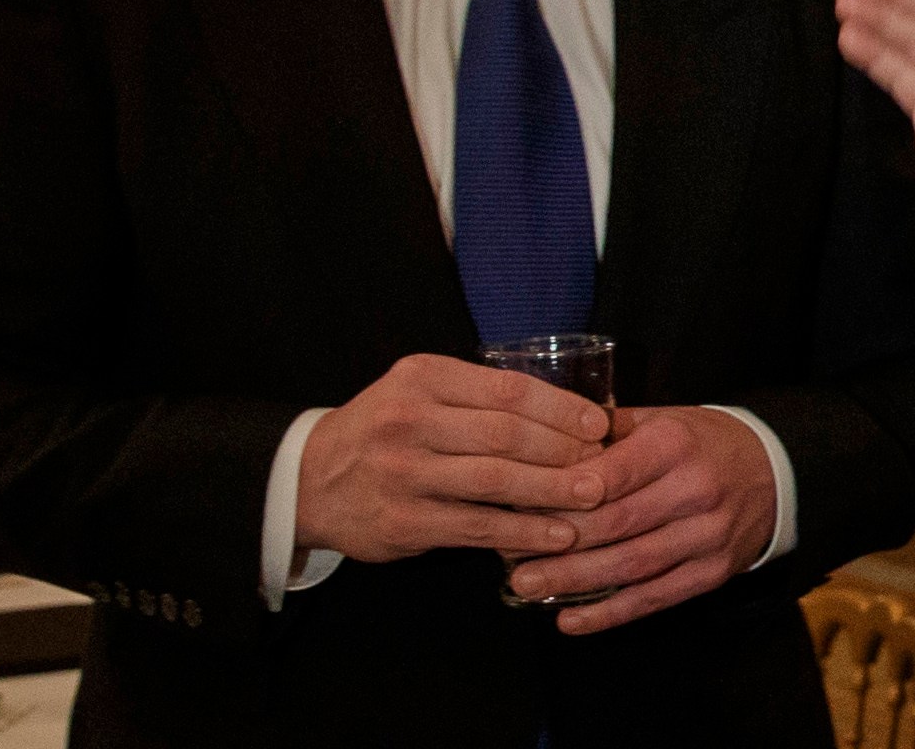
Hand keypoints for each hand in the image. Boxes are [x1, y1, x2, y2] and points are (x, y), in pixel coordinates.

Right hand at [297, 353, 608, 562]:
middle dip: (564, 450)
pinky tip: (556, 536)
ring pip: (495, 480)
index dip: (561, 408)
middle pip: (507, 434)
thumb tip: (569, 416)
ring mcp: (404, 472)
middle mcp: (411, 419)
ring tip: (593, 498)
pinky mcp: (404, 520)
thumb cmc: (385, 431)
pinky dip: (523, 531)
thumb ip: (479, 399)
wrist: (309, 480)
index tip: (599, 424)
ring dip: (552, 491)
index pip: (508, 389)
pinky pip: (477, 525)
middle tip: (604, 465)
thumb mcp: (421, 393)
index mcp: (424, 378)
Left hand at [505, 406, 778, 634]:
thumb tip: (544, 439)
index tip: (521, 506)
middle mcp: (695, 490)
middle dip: (558, 544)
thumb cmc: (702, 443)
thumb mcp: (663, 418)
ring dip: (575, 581)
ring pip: (631, 566)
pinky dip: (610, 613)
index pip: (612, 472)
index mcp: (676, 444)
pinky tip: (570, 620)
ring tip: (527, 587)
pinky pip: (654, 598)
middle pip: (615, 523)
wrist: (775, 472)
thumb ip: (607, 431)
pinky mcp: (712, 573)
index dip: (565, 494)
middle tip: (510, 557)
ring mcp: (706, 536)